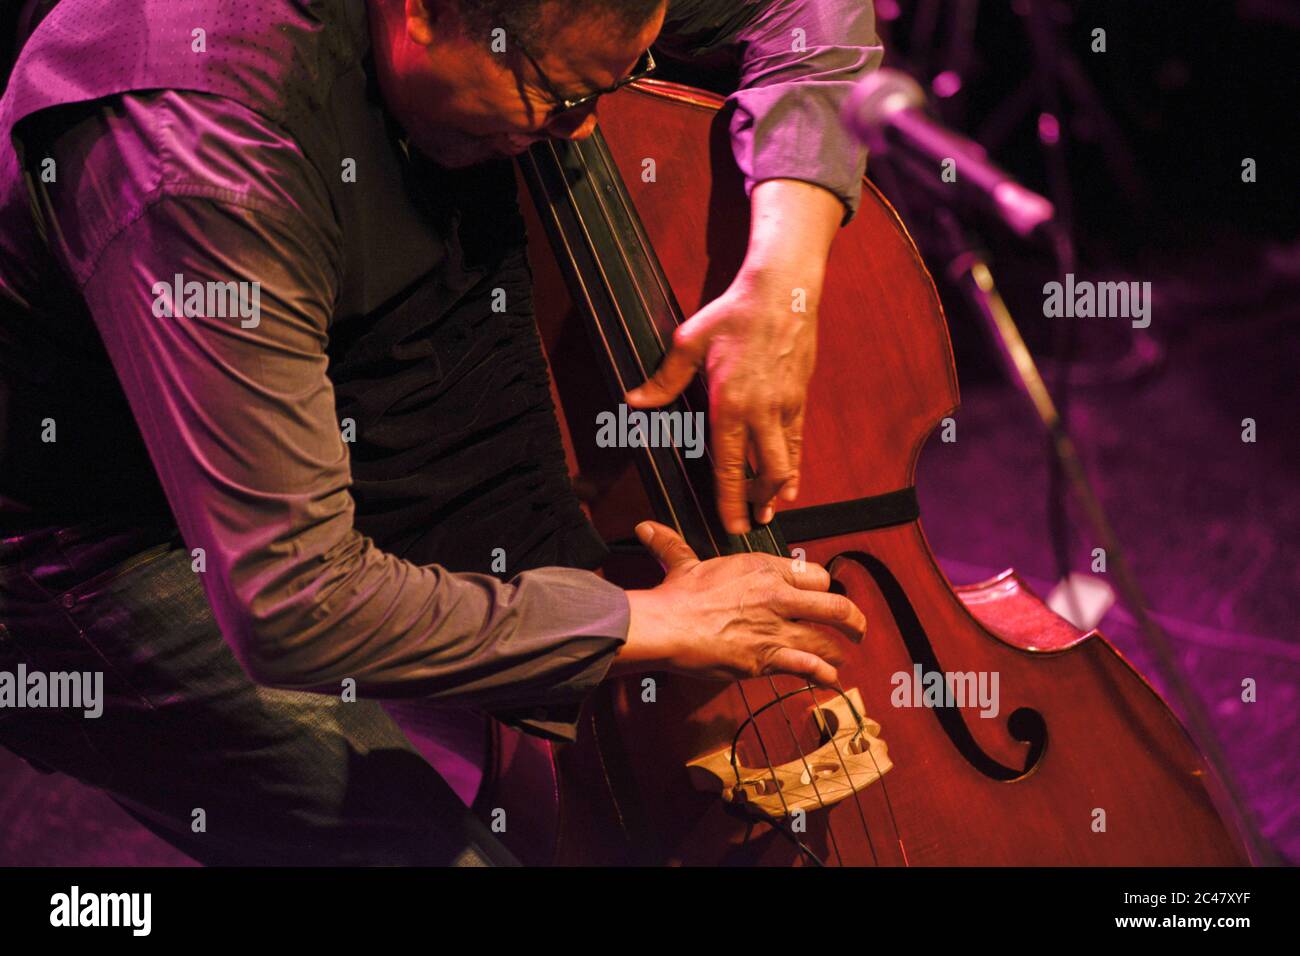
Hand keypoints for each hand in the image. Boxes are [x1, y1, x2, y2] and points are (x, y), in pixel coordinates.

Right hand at [612, 521, 865, 684]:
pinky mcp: (769, 658)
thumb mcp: (681, 563)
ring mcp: (777, 629)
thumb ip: (672, 544)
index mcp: (764, 568)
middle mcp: (779, 596)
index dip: (820, 586)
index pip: (814, 574)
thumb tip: (646, 528)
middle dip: (852, 619)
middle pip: (835, 606)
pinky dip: (824, 674)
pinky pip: (809, 667)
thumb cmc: (676, 595)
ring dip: (838, 651)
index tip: (820, 594)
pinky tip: (830, 679)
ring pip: (827, 640)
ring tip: (841, 657)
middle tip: (856, 627)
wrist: (668, 626)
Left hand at [624, 179, 843, 534]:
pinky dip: (793, 464)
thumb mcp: (689, 342)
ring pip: (787, 462)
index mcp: (730, 404)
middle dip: (758, 503)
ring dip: (778, 489)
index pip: (730, 466)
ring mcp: (786, 407)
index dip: (730, 500)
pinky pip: (797, 441)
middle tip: (751, 523)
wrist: (783, 292)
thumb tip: (634, 401)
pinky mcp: (801, 398)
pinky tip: (789, 477)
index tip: (731, 524)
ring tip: (771, 507)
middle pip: (767, 474)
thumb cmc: (733, 314)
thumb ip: (664, 379)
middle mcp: (762, 412)